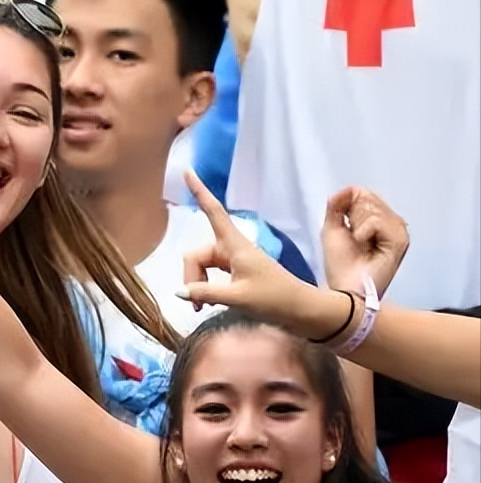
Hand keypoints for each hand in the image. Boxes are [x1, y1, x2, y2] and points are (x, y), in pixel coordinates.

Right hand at [177, 171, 303, 323]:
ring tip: (202, 308)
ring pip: (201, 266)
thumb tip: (178, 291)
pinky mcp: (236, 274)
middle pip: (197, 254)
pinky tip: (208, 304)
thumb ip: (205, 293)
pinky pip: (210, 275)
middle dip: (191, 277)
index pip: (212, 211)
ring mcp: (233, 261)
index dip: (199, 191)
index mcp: (235, 245)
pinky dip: (205, 288)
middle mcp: (232, 249)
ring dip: (197, 285)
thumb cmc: (275, 299)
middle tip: (196, 304)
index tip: (187, 171)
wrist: (303, 311)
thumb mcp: (238, 298)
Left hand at [320, 186, 408, 297]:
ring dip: (356, 225)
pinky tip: (362, 244)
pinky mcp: (400, 241)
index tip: (344, 225)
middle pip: (369, 198)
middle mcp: (393, 224)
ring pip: (372, 208)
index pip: (365, 194)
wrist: (346, 288)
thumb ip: (337, 205)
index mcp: (380, 220)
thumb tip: (347, 187)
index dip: (348, 205)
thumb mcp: (332, 229)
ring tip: (358, 243)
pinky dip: (362, 231)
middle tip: (353, 239)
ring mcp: (399, 232)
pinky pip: (376, 221)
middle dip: (352, 217)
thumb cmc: (340, 265)